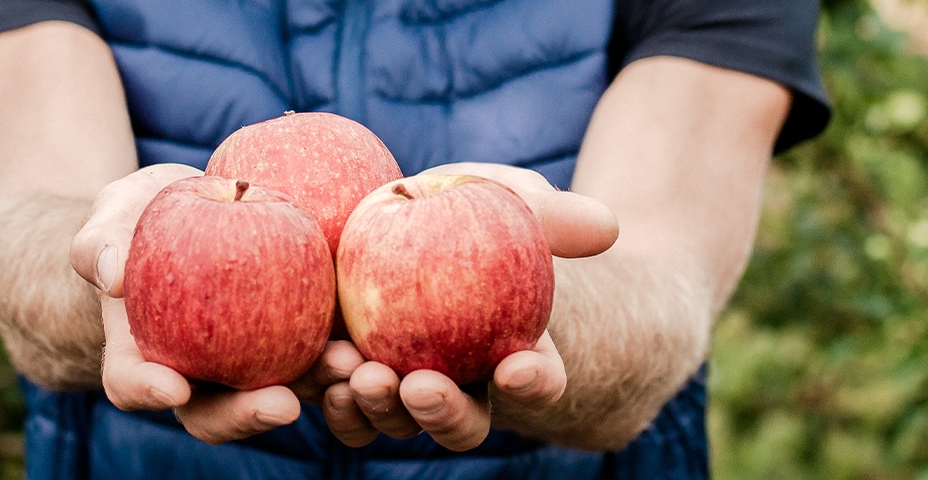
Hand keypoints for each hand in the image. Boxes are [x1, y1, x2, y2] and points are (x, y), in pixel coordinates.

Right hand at [70, 163, 360, 443]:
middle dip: (250, 415)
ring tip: (346, 369)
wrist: (194, 211)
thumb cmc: (140, 217)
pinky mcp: (297, 343)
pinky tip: (375, 338)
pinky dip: (348, 354)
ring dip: (317, 390)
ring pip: (282, 393)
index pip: (133, 383)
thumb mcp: (112, 216)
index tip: (172, 386)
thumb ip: (101, 242)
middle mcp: (195, 376)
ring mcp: (249, 366)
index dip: (149, 391)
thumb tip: (112, 274)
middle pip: (217, 413)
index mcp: (140, 356)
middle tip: (281, 403)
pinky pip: (323, 357)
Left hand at [323, 162, 617, 450]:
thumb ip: (553, 215)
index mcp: (515, 354)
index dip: (535, 384)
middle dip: (441, 412)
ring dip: (379, 409)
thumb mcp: (509, 200)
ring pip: (396, 421)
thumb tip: (606, 226)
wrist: (405, 217)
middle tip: (421, 386)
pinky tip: (321, 372)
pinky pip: (343, 404)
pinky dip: (331, 396)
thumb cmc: (472, 208)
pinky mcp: (349, 378)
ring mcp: (403, 388)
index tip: (518, 369)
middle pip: (461, 422)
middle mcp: (462, 386)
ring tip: (359, 377)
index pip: (537, 381)